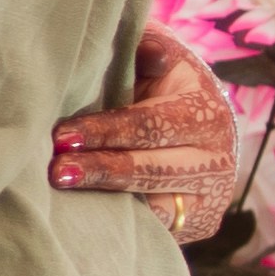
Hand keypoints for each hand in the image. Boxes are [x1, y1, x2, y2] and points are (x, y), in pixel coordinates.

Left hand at [48, 24, 239, 247]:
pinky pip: (161, 229)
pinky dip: (126, 223)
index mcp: (206, 108)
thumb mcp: (161, 56)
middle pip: (152, 169)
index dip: (105, 131)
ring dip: (108, 202)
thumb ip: (147, 46)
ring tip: (66, 194)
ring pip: (157, 207)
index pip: (151, 125)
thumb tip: (148, 53)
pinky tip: (90, 218)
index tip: (62, 136)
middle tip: (57, 171)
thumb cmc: (165, 83)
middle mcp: (218, 156)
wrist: (206, 127)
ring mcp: (212, 195)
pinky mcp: (201, 222)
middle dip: (101, 170)